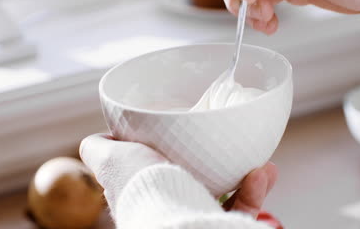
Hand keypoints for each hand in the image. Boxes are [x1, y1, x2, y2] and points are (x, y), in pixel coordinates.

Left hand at [79, 134, 276, 216]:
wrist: (168, 211)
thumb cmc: (138, 184)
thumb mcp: (109, 158)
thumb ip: (100, 149)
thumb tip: (96, 138)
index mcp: (151, 191)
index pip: (170, 173)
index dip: (183, 157)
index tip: (200, 138)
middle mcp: (174, 207)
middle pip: (204, 185)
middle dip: (225, 165)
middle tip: (236, 149)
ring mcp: (197, 217)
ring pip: (229, 198)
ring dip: (248, 177)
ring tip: (261, 164)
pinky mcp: (218, 226)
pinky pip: (243, 210)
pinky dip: (255, 191)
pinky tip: (263, 173)